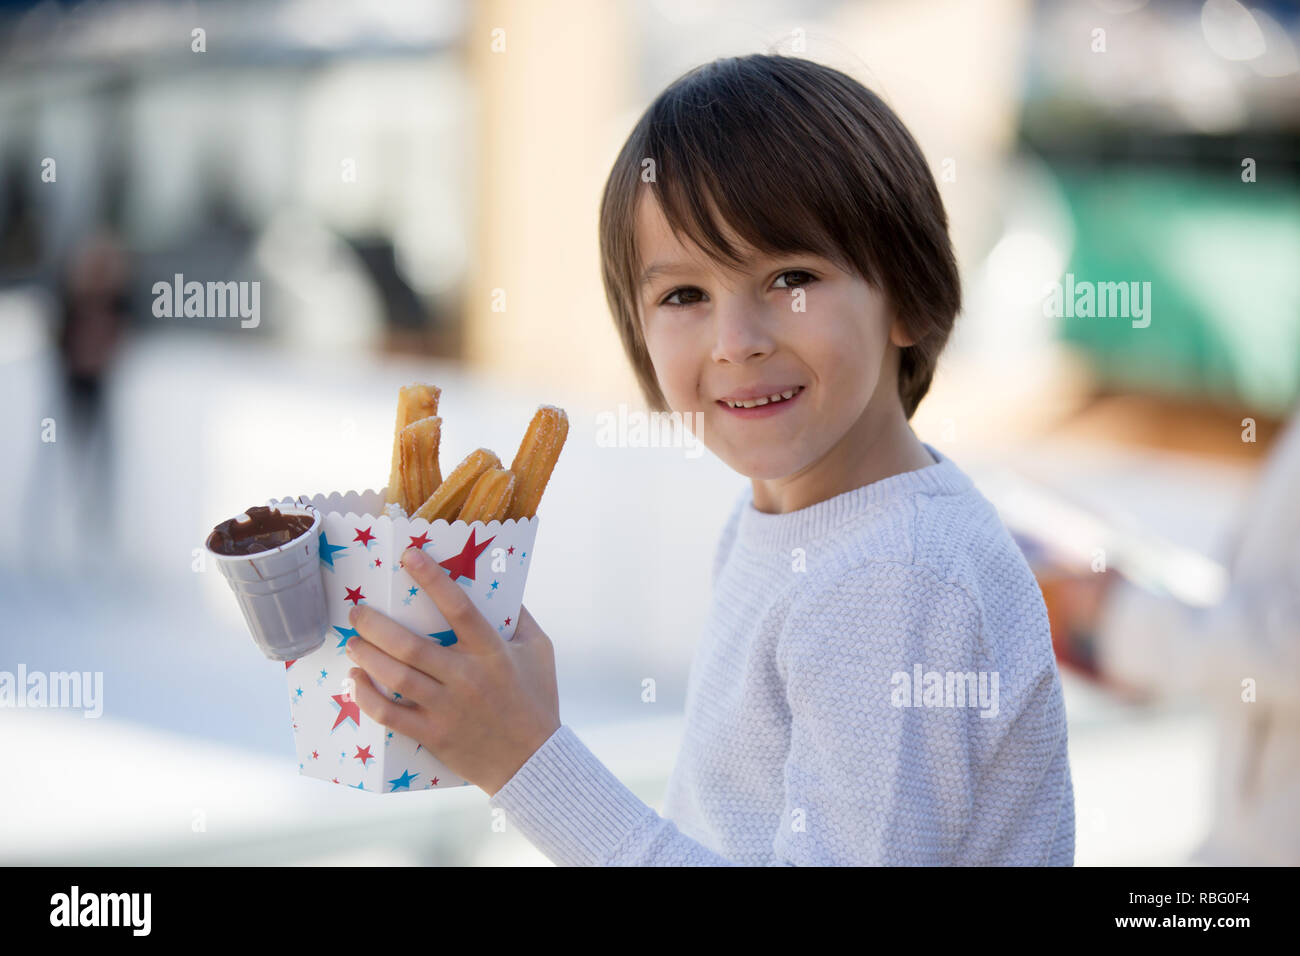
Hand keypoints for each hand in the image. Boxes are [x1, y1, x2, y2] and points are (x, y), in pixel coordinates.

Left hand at [343, 546, 560, 795]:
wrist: (533, 762)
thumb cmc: (537, 700)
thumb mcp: (539, 651)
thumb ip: (520, 617)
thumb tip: (501, 585)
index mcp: (492, 652)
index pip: (458, 608)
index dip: (432, 578)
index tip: (408, 555)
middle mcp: (466, 677)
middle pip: (409, 645)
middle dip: (375, 624)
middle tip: (357, 611)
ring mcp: (446, 708)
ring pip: (395, 677)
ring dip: (367, 655)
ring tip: (352, 641)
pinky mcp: (432, 735)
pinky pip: (390, 714)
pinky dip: (367, 696)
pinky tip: (356, 680)